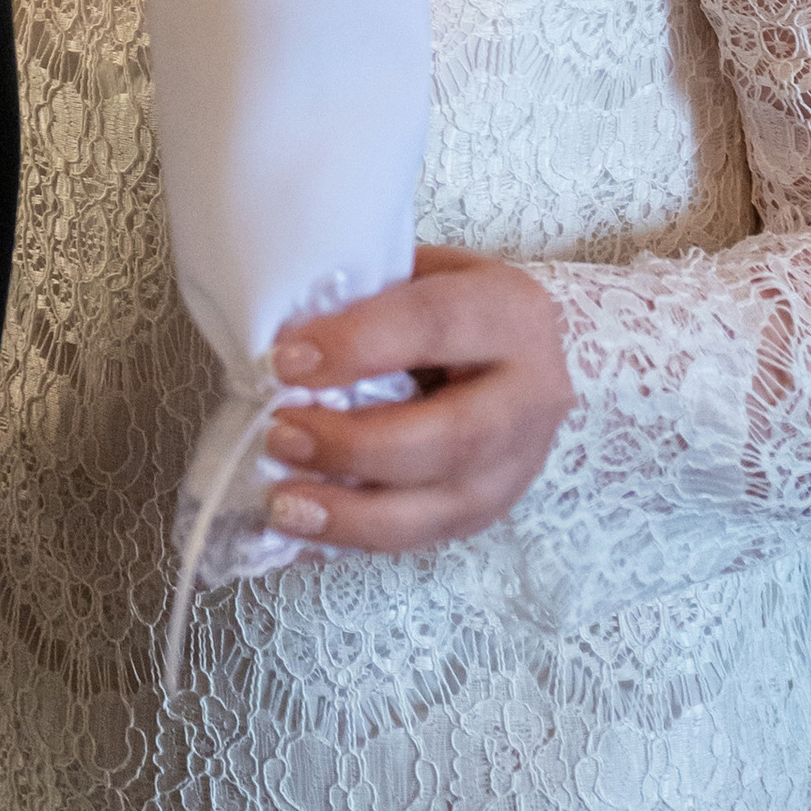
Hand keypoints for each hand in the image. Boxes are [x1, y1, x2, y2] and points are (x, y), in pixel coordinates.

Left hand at [264, 243, 574, 552]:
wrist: (522, 351)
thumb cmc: (451, 301)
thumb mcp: (418, 272)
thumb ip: (365, 297)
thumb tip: (283, 341)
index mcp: (509, 311)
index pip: (433, 325)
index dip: (357, 345)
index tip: (284, 362)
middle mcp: (530, 394)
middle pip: (452, 437)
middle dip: (356, 445)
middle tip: (280, 435)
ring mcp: (519, 464)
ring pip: (442, 507)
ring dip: (354, 512)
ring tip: (283, 503)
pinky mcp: (494, 510)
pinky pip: (426, 538)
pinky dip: (357, 539)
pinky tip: (304, 535)